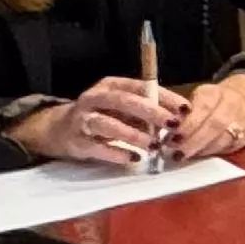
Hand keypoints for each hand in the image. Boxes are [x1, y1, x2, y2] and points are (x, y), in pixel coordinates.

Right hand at [9, 74, 186, 166]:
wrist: (59, 129)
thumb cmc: (102, 116)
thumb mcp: (123, 108)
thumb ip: (147, 111)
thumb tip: (178, 120)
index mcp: (111, 85)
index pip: (140, 86)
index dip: (164, 97)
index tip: (185, 109)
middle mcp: (95, 98)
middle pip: (123, 101)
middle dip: (150, 112)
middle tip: (173, 124)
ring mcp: (82, 119)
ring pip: (108, 124)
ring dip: (134, 135)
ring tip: (154, 145)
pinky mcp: (76, 141)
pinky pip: (96, 147)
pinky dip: (116, 153)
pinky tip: (133, 158)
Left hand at [166, 71, 244, 162]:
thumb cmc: (216, 99)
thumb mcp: (200, 96)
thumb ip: (186, 112)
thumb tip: (168, 131)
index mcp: (216, 92)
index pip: (203, 108)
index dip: (188, 125)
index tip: (172, 138)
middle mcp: (233, 104)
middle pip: (214, 125)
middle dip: (193, 141)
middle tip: (177, 153)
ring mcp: (244, 119)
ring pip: (223, 138)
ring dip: (202, 150)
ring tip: (185, 155)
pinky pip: (230, 146)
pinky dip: (212, 152)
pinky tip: (200, 154)